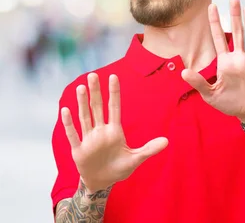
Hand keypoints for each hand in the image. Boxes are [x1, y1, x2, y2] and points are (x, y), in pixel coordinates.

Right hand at [61, 73, 167, 192]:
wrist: (102, 182)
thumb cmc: (119, 168)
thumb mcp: (136, 159)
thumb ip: (149, 149)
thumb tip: (167, 141)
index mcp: (115, 131)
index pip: (114, 107)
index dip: (114, 93)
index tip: (113, 76)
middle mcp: (101, 131)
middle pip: (97, 108)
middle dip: (96, 92)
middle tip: (93, 75)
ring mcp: (89, 139)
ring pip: (85, 117)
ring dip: (82, 103)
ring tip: (81, 87)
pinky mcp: (79, 150)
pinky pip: (73, 134)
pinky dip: (69, 124)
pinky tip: (65, 110)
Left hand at [182, 0, 244, 125]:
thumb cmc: (230, 104)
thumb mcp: (210, 94)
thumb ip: (198, 82)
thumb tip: (183, 71)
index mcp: (225, 62)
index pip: (219, 38)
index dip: (215, 23)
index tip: (211, 7)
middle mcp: (239, 58)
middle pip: (237, 33)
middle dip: (234, 16)